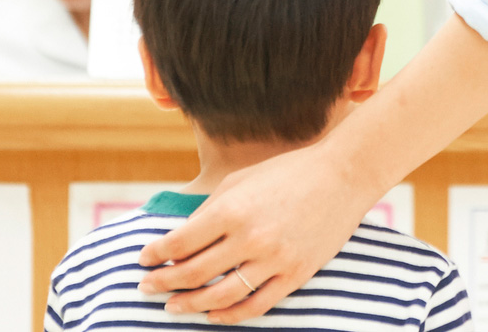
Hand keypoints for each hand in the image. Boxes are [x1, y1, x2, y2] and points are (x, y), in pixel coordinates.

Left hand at [138, 142, 382, 321]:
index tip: (144, 259)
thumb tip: (181, 239)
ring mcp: (274, 260)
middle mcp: (250, 238)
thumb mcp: (241, 180)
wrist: (344, 175)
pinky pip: (256, 305)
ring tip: (172, 306)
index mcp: (231, 210)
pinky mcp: (296, 274)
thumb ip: (210, 210)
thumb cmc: (289, 171)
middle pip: (193, 272)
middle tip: (146, 287)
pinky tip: (212, 315)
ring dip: (190, 304)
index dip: (156, 254)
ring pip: (220, 295)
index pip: (179, 242)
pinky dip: (229, 315)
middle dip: (163, 281)